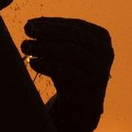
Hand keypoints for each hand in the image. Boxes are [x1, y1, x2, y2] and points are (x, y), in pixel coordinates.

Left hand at [21, 17, 113, 131]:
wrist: (78, 107)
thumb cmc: (67, 74)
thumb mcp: (61, 52)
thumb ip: (50, 38)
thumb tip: (30, 25)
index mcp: (100, 38)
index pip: (75, 25)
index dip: (51, 23)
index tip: (29, 24)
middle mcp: (105, 51)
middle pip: (75, 35)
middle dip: (49, 31)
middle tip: (27, 30)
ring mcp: (101, 68)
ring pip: (72, 51)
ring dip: (46, 47)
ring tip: (26, 46)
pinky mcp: (92, 85)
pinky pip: (69, 71)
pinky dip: (49, 64)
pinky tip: (33, 63)